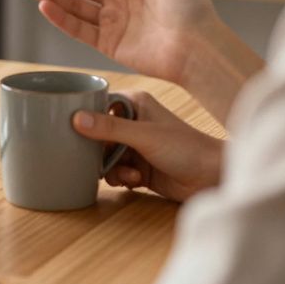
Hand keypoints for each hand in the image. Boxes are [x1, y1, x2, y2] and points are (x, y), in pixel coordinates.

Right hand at [73, 90, 222, 201]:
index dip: (84, 118)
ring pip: (105, 156)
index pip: (98, 105)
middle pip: (97, 134)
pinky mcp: (139, 166)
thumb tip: (76, 118)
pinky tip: (135, 180)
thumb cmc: (187, 148)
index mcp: (134, 103)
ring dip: (111, 168)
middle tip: (101, 160)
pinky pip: (116, 170)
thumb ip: (109, 128)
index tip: (72, 130)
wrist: (213, 178)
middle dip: (98, 151)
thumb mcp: (144, 136)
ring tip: (128, 173)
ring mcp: (136, 145)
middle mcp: (133, 121)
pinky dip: (121, 177)